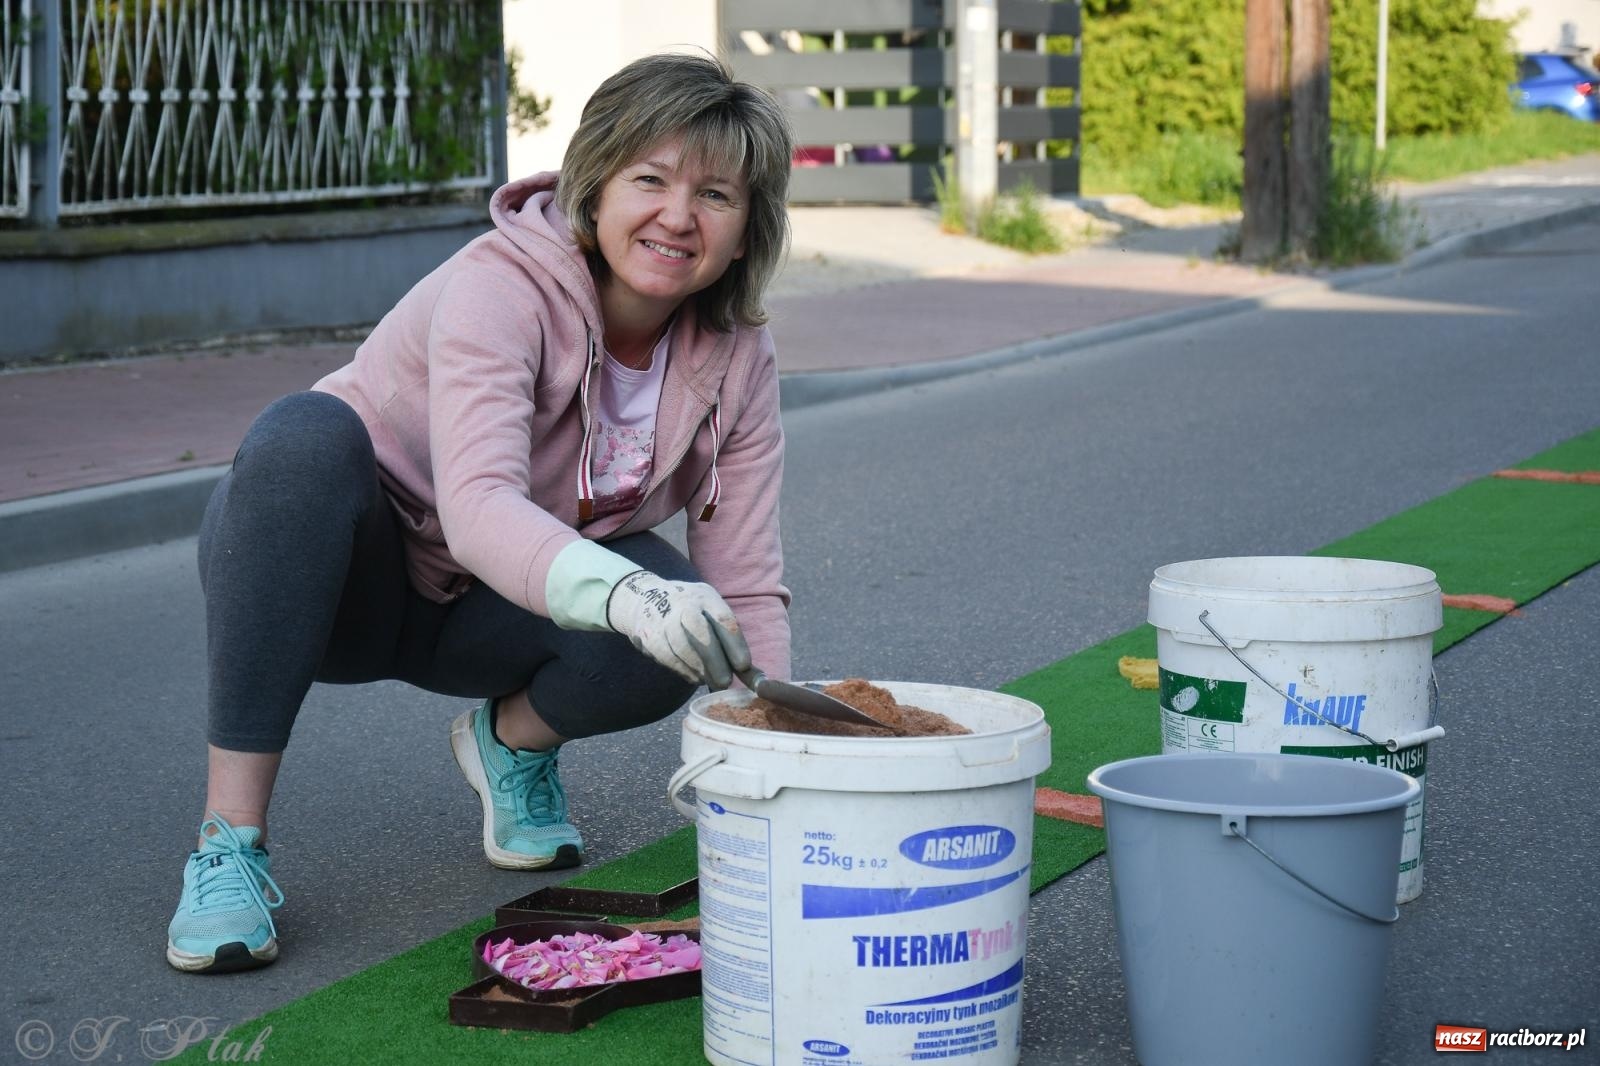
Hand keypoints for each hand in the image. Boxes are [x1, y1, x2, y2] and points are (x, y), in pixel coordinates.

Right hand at [606, 571, 751, 688]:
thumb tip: (756, 678)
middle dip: (714, 660)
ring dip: (699, 669)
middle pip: (699, 631)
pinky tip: (694, 677)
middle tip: (725, 682)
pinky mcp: (649, 636)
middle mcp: (683, 604)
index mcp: (705, 597)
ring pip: (681, 648)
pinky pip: (668, 657)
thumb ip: (731, 641)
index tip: (743, 665)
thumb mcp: (712, 613)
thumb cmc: (691, 612)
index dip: (734, 643)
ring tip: (710, 681)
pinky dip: (684, 670)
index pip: (723, 618)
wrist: (645, 599)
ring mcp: (663, 618)